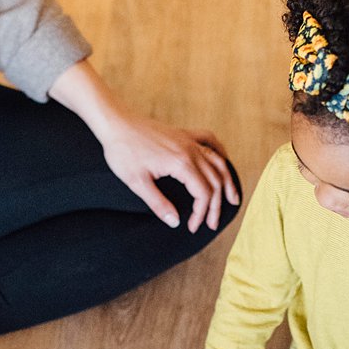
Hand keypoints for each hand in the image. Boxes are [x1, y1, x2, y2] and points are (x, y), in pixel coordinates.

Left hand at [95, 110, 238, 232]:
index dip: (201, 213)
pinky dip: (220, 152)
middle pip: (215, 181)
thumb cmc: (122, 151)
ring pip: (218, 162)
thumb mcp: (137, 182)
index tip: (192, 226)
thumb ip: (158, 203)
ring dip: (227, 182)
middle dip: (216, 205)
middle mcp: (190, 150)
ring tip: (233, 198)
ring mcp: (189, 140)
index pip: (203, 193)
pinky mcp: (183, 134)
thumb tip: (175, 222)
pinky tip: (223, 161)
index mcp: (181, 164)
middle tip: (212, 224)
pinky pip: (210, 141)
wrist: (115, 122)